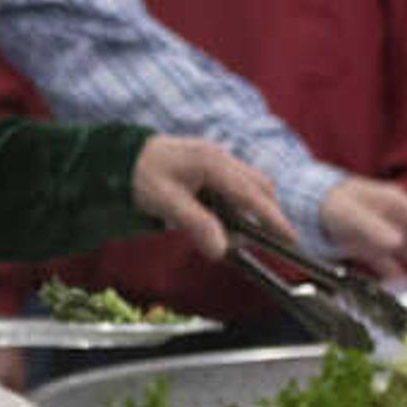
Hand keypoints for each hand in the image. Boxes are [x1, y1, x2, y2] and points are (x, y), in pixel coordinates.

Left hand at [134, 135, 288, 260]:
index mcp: (213, 163)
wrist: (118, 155)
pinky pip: (235, 184)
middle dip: (267, 213)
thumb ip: (197, 225)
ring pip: (249, 185)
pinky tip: (223, 220)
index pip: (252, 195)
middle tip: (265, 241)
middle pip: (259, 187)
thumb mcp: (166, 202)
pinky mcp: (209, 164)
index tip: (288, 238)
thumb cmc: (139, 174)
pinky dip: (237, 203)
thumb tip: (221, 250)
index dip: (272, 218)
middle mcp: (220, 157)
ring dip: (251, 209)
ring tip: (240, 235)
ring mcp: (216, 158)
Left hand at [318, 175, 406, 279]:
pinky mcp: (365, 246)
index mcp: (395, 205)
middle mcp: (392, 219)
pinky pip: (387, 263)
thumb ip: (373, 228)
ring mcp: (379, 233)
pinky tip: (403, 286)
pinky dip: (396, 274)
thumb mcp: (350, 214)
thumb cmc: (328, 201)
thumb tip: (397, 242)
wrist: (300, 200)